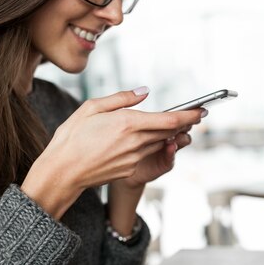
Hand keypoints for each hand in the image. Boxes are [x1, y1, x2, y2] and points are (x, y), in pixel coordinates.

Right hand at [21, 89, 202, 218]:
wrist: (62, 172)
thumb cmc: (72, 137)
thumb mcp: (91, 108)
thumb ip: (121, 99)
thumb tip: (144, 91)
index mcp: (127, 124)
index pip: (169, 120)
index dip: (189, 116)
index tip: (201, 110)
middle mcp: (135, 142)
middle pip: (169, 133)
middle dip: (184, 124)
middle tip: (195, 115)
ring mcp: (134, 159)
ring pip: (159, 143)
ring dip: (168, 135)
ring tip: (173, 125)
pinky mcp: (130, 170)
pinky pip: (146, 154)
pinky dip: (150, 145)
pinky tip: (143, 140)